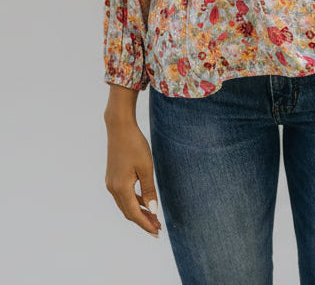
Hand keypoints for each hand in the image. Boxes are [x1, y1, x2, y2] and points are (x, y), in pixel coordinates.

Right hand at [104, 117, 162, 236]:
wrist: (120, 127)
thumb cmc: (135, 145)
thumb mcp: (146, 167)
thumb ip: (149, 190)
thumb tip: (153, 210)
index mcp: (121, 188)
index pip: (134, 213)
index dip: (146, 224)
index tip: (157, 232)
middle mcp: (113, 188)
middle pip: (128, 212)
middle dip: (143, 221)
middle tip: (158, 228)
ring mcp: (111, 183)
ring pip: (125, 205)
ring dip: (138, 212)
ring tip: (153, 217)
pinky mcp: (112, 177)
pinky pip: (123, 195)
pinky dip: (134, 201)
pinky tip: (144, 202)